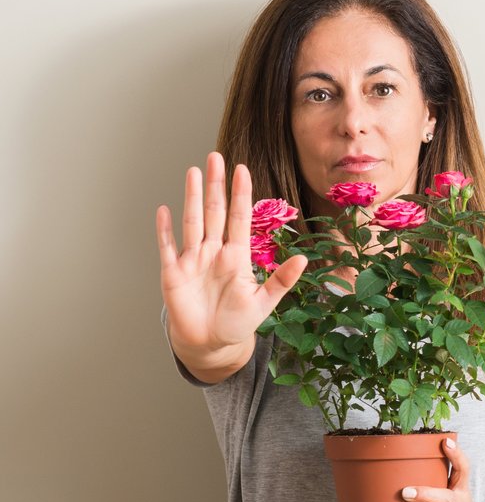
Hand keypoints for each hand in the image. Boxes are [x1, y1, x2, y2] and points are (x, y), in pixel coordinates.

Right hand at [156, 152, 306, 376]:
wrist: (210, 344)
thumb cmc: (237, 323)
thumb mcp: (264, 303)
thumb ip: (281, 281)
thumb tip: (302, 259)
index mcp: (237, 256)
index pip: (240, 217)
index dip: (240, 194)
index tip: (242, 169)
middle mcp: (214, 252)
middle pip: (215, 211)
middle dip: (215, 185)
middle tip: (216, 157)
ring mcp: (193, 260)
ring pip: (192, 221)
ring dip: (191, 197)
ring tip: (193, 171)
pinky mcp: (173, 273)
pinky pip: (168, 247)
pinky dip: (165, 230)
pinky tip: (164, 210)